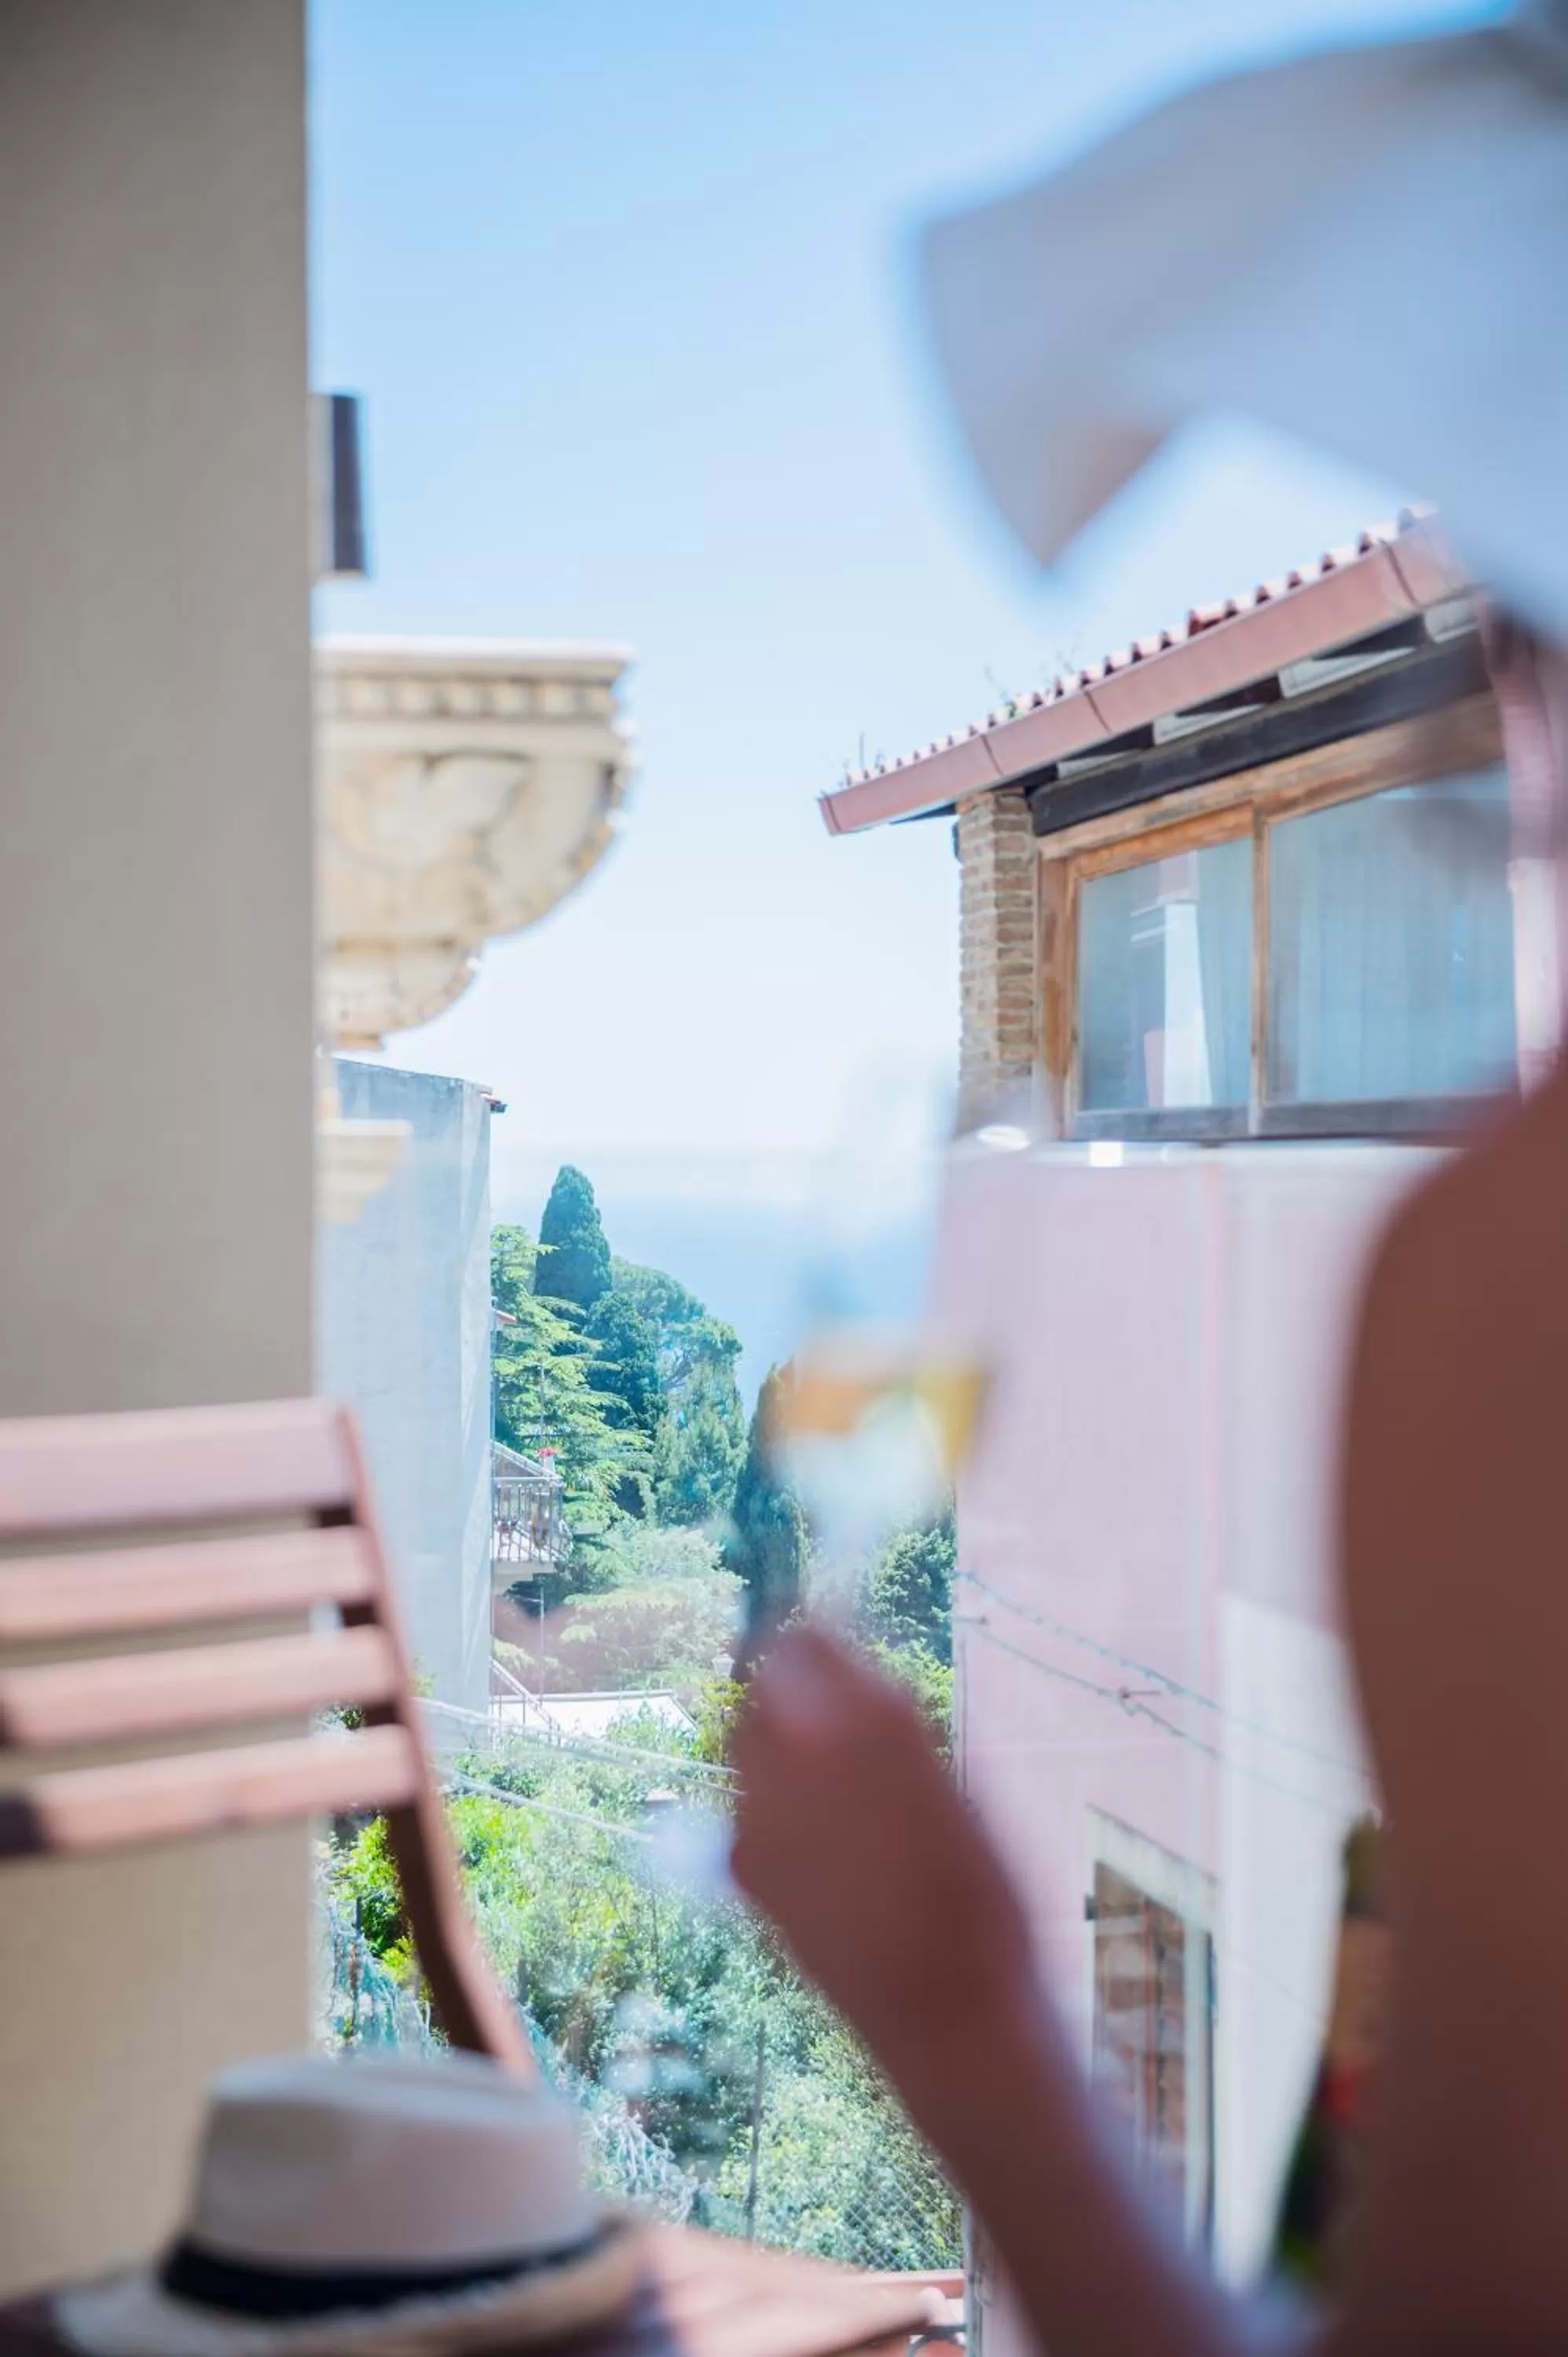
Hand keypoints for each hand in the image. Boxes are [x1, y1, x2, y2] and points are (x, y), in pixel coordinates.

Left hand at [730, 1625, 1036, 2106]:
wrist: (949, 2015)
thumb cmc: (981, 1899)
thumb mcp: (957, 1788)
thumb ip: (893, 1727)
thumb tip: (856, 1682)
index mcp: (870, 1719)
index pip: (805, 1637)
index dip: (818, 1641)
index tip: (833, 1649)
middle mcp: (799, 1753)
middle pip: (761, 1685)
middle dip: (788, 1690)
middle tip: (826, 1715)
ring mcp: (758, 1812)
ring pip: (747, 1746)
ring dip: (777, 1748)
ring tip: (831, 1788)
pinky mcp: (742, 1868)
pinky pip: (746, 1809)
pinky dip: (771, 1810)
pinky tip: (822, 1847)